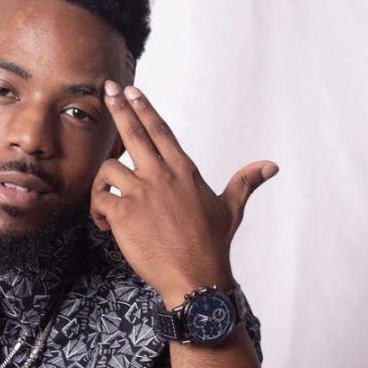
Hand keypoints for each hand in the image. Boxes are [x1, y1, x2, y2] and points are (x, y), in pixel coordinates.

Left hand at [90, 80, 278, 302]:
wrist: (196, 277)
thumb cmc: (212, 245)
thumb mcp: (231, 208)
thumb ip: (245, 182)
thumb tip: (271, 166)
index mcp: (184, 171)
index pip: (161, 131)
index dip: (145, 109)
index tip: (132, 92)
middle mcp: (162, 177)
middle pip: (134, 133)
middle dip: (119, 109)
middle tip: (108, 91)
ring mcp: (141, 194)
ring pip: (109, 169)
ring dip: (102, 181)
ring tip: (106, 201)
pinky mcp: (124, 215)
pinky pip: (99, 199)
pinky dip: (96, 208)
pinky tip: (103, 222)